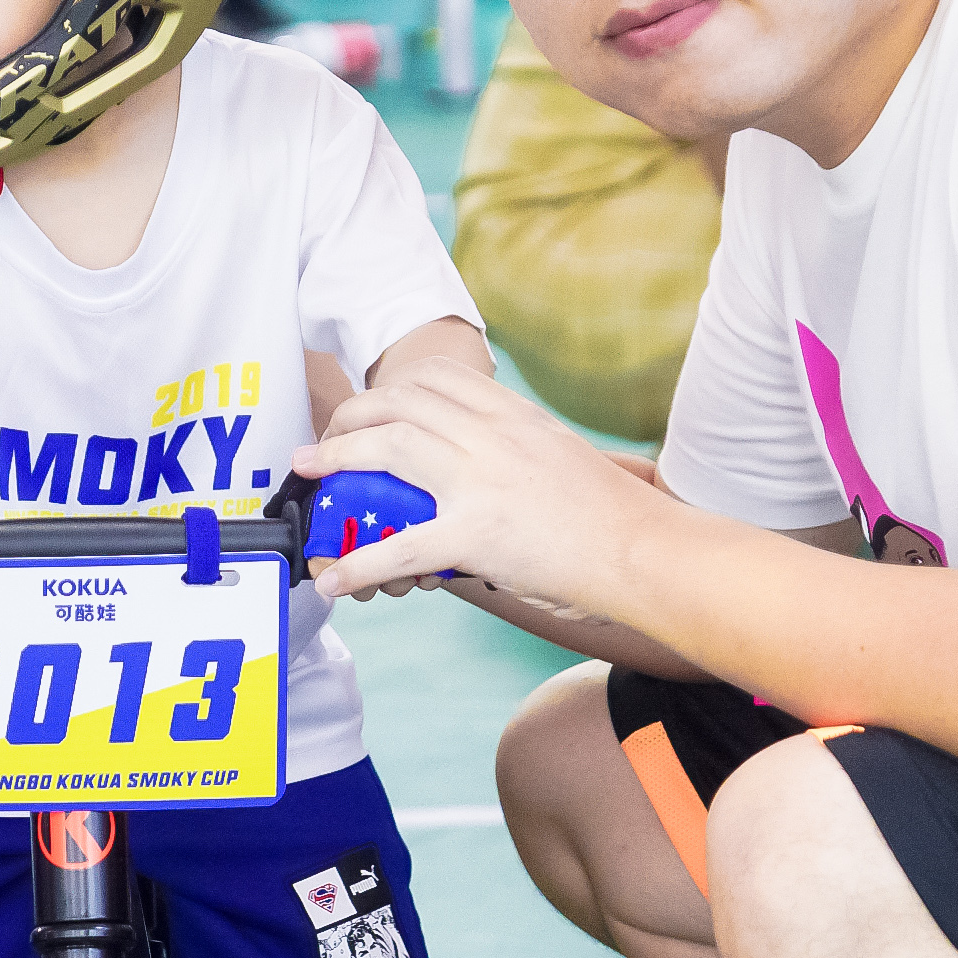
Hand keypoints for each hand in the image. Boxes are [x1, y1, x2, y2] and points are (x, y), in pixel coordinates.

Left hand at [291, 360, 647, 607]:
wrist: (646, 549)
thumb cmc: (613, 516)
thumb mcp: (561, 456)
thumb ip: (520, 448)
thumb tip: (488, 464)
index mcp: (513, 416)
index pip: (436, 378)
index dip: (388, 388)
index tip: (367, 406)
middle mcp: (493, 435)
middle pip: (400, 402)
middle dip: (350, 417)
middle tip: (324, 443)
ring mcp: (482, 480)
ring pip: (388, 450)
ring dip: (337, 462)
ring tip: (311, 479)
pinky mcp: (479, 533)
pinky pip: (403, 547)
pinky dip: (360, 563)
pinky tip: (336, 578)